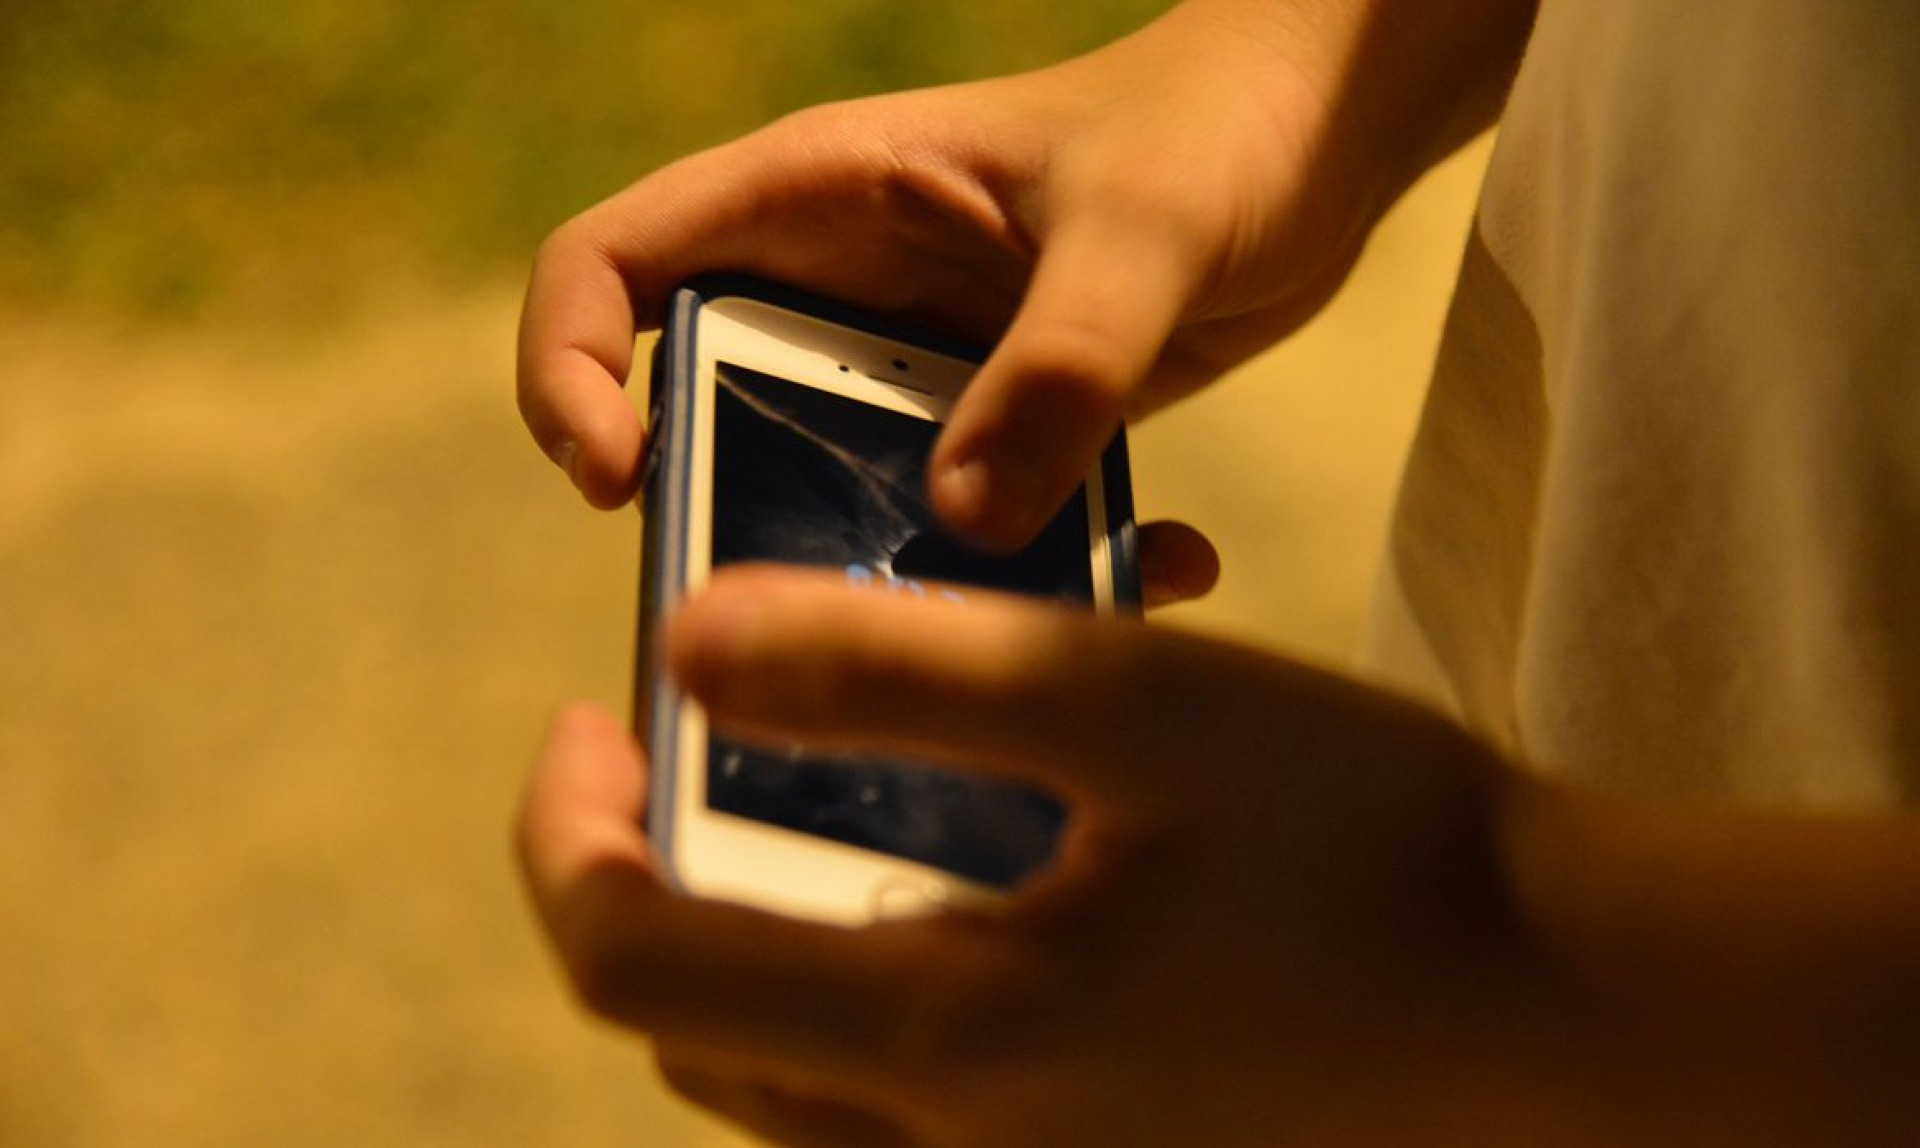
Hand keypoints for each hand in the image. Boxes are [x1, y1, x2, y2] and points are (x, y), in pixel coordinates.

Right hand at [518, 0, 1392, 547]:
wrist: (1320, 137)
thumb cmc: (1221, 127)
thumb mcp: (1146, 231)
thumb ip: (1063, 366)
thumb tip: (964, 519)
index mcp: (817, 194)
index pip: (606, 267)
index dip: (563, 371)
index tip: (619, 481)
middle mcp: (837, 285)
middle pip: (695, 409)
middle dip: (723, 517)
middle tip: (799, 610)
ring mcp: (911, 362)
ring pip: (827, 487)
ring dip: (882, 569)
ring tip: (982, 631)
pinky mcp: (994, 422)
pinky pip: (954, 516)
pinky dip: (1018, 564)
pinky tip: (1147, 571)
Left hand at [518, 568, 1586, 1146]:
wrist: (1568, 1012)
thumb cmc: (1377, 840)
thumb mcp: (1140, 705)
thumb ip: (904, 670)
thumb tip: (687, 644)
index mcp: (949, 1034)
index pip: (631, 962)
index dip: (565, 835)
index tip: (587, 714)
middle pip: (690, 1039)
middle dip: (637, 891)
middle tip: (674, 757)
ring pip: (782, 1089)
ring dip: (735, 949)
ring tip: (786, 811)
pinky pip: (887, 1115)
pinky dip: (846, 1003)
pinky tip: (929, 895)